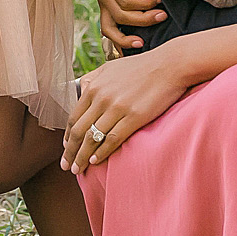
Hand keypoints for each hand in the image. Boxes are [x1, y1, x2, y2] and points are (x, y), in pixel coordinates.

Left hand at [62, 49, 194, 173]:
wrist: (170, 65)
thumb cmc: (142, 67)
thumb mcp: (111, 67)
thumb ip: (93, 79)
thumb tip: (81, 90)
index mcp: (94, 87)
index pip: (74, 117)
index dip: (67, 137)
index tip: (66, 149)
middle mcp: (102, 98)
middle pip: (79, 131)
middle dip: (70, 151)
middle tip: (66, 166)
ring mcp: (117, 108)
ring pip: (92, 138)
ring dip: (82, 156)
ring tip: (78, 169)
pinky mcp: (134, 117)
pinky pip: (112, 139)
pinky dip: (101, 152)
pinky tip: (95, 161)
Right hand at [78, 0, 163, 55]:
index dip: (143, 3)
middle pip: (122, 16)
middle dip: (143, 19)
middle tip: (163, 15)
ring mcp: (102, 2)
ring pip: (110, 28)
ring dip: (126, 38)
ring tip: (143, 43)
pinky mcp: (104, 5)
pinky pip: (107, 28)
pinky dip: (117, 41)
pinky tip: (131, 48)